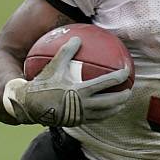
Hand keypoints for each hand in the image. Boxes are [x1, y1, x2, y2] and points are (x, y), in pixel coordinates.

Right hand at [4, 36, 131, 125]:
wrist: (29, 106)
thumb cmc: (42, 84)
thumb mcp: (54, 66)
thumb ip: (66, 51)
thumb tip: (77, 38)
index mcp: (81, 90)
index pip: (108, 83)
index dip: (121, 77)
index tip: (128, 71)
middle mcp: (84, 105)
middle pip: (112, 101)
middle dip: (124, 95)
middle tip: (130, 89)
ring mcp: (82, 115)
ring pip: (106, 112)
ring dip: (117, 106)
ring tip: (123, 101)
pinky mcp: (77, 122)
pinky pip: (96, 118)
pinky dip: (105, 114)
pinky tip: (108, 109)